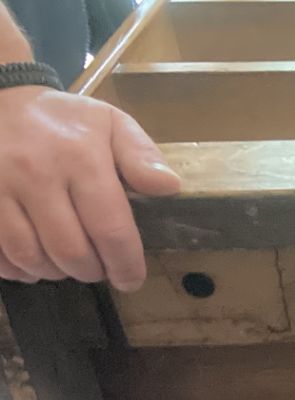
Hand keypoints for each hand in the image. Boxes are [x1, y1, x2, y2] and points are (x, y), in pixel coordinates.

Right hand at [0, 88, 180, 291]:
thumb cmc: (63, 120)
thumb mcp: (110, 124)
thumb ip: (141, 156)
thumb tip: (170, 186)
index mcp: (80, 158)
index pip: (110, 229)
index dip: (125, 264)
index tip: (131, 279)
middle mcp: (37, 174)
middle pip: (70, 251)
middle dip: (91, 271)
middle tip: (99, 268)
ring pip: (31, 256)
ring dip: (56, 272)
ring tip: (69, 263)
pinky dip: (18, 268)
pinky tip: (34, 261)